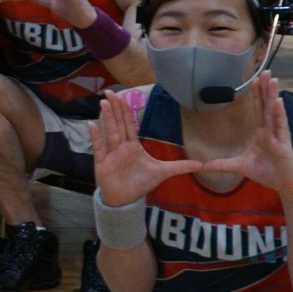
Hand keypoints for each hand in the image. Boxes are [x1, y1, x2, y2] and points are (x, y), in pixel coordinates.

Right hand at [92, 87, 201, 207]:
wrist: (125, 199)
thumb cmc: (140, 183)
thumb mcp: (163, 172)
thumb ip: (180, 166)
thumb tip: (201, 165)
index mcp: (133, 146)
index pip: (129, 124)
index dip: (126, 110)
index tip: (122, 96)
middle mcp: (121, 147)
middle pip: (118, 124)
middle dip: (115, 108)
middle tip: (110, 92)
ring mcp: (111, 154)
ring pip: (110, 132)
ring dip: (107, 118)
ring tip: (104, 102)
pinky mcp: (103, 163)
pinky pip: (99, 148)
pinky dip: (95, 137)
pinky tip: (91, 124)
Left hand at [196, 73, 292, 196]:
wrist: (286, 187)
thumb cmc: (268, 174)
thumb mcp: (240, 167)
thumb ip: (222, 164)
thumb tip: (203, 166)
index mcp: (263, 133)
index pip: (258, 110)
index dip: (256, 96)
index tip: (254, 81)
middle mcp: (271, 131)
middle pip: (267, 106)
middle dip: (265, 89)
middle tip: (264, 71)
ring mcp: (279, 137)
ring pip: (275, 112)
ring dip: (273, 96)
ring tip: (272, 79)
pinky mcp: (284, 146)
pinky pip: (281, 128)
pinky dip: (279, 114)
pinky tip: (278, 102)